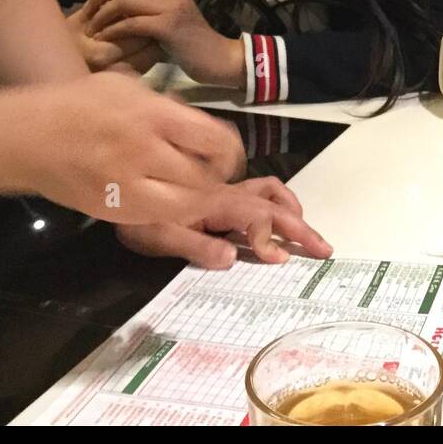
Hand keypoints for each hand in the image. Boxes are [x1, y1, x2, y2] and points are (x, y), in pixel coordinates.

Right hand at [0, 73, 248, 224]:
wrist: (27, 136)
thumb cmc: (79, 105)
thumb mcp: (127, 87)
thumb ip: (166, 107)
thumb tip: (200, 126)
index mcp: (151, 115)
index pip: (213, 139)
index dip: (231, 152)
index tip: (230, 155)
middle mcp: (142, 150)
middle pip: (204, 178)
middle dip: (217, 180)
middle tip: (216, 177)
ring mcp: (126, 184)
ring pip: (185, 206)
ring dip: (199, 202)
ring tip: (197, 192)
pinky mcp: (113, 210)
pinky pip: (157, 219)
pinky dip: (172, 214)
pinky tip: (170, 202)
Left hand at [81, 0, 244, 86]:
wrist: (218, 59)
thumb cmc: (192, 44)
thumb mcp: (172, 17)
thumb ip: (151, 7)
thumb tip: (120, 5)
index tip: (96, 1)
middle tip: (88, 13)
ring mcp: (171, 7)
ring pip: (125, 0)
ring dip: (103, 15)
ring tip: (93, 29)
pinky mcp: (168, 26)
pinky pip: (131, 22)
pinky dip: (113, 30)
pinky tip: (104, 39)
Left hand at [115, 177, 332, 267]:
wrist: (118, 184)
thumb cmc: (134, 214)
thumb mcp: (157, 236)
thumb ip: (195, 245)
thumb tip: (232, 257)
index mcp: (214, 203)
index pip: (255, 215)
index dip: (271, 235)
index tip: (279, 259)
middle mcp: (225, 193)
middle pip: (273, 203)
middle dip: (301, 227)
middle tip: (324, 249)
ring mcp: (225, 190)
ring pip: (269, 189)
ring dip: (291, 209)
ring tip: (302, 231)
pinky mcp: (222, 192)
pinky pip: (258, 190)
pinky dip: (276, 201)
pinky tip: (274, 217)